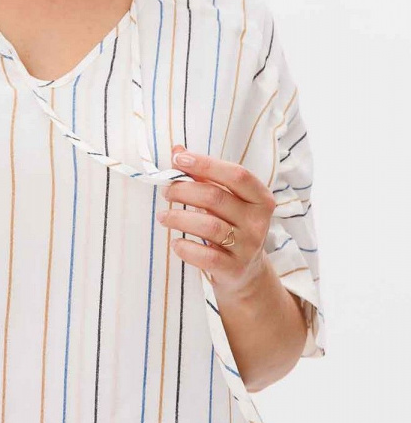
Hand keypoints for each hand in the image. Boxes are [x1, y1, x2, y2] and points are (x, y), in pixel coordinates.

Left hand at [156, 144, 275, 297]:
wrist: (245, 273)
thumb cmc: (230, 226)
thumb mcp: (224, 200)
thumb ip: (203, 176)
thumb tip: (176, 150)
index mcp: (260, 198)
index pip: (236, 175)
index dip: (206, 164)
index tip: (178, 159)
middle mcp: (258, 221)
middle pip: (216, 198)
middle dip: (184, 190)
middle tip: (165, 191)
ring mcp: (248, 247)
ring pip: (209, 226)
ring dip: (178, 217)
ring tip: (162, 216)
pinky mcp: (235, 269)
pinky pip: (206, 257)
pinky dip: (186, 247)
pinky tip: (175, 243)